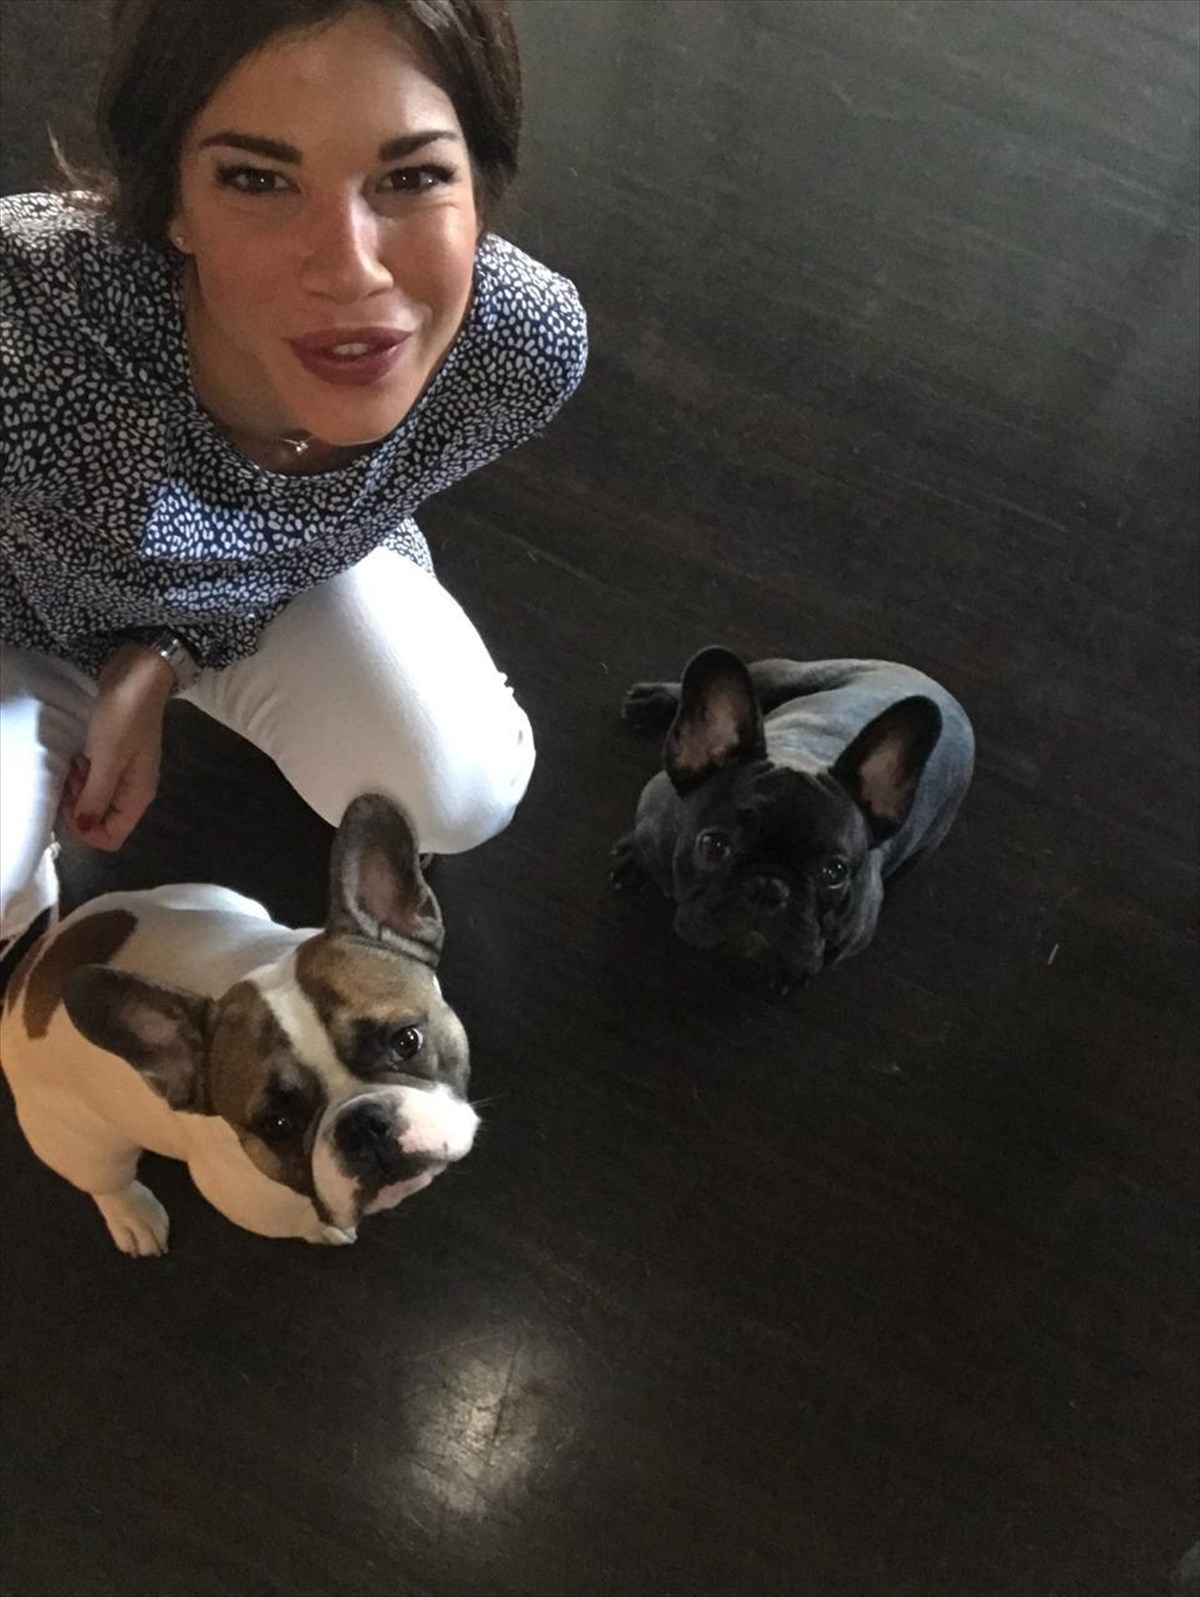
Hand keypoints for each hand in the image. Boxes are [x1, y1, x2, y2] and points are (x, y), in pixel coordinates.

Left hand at [59, 643, 175, 850]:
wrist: (140, 675)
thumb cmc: (124, 716)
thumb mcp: (106, 758)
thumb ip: (95, 797)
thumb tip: (83, 829)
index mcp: (138, 796)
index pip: (111, 837)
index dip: (86, 830)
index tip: (70, 804)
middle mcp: (133, 791)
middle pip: (101, 820)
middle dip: (79, 806)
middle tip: (71, 777)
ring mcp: (125, 774)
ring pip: (95, 800)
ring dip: (78, 789)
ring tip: (75, 762)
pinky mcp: (116, 758)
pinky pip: (95, 780)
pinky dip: (83, 774)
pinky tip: (79, 756)